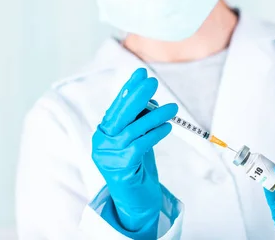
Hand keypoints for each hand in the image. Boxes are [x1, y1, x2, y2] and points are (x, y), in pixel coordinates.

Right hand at [92, 68, 177, 237]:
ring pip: (133, 130)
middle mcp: (102, 144)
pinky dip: (155, 134)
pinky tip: (167, 127)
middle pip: (120, 115)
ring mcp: (109, 157)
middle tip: (152, 81)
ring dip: (155, 116)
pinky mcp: (120, 169)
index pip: (117, 106)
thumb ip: (139, 121)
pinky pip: (140, 145)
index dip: (129, 89)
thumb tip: (150, 99)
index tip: (140, 73)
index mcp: (104, 133)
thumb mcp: (137, 139)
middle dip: (137, 96)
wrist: (135, 201)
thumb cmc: (137, 167)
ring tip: (172, 108)